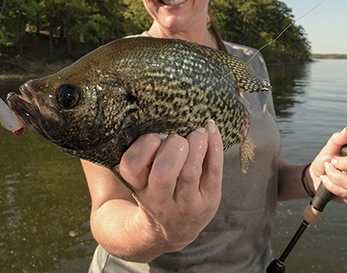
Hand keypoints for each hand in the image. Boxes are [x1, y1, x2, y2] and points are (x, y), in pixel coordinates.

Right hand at [118, 120, 223, 251]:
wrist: (172, 230)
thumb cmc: (152, 191)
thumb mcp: (136, 179)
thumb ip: (135, 154)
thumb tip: (134, 117)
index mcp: (138, 188)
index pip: (131, 166)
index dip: (143, 146)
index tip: (154, 138)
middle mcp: (161, 200)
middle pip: (163, 173)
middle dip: (172, 147)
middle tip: (176, 138)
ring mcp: (187, 202)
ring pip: (190, 171)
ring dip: (196, 143)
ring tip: (197, 131)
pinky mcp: (210, 199)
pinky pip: (215, 169)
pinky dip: (214, 144)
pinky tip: (210, 128)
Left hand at [308, 127, 346, 203]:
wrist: (315, 177)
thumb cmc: (325, 161)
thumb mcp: (328, 148)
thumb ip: (337, 139)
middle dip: (345, 164)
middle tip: (333, 162)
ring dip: (334, 175)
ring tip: (328, 171)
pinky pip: (346, 193)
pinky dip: (332, 186)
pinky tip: (327, 181)